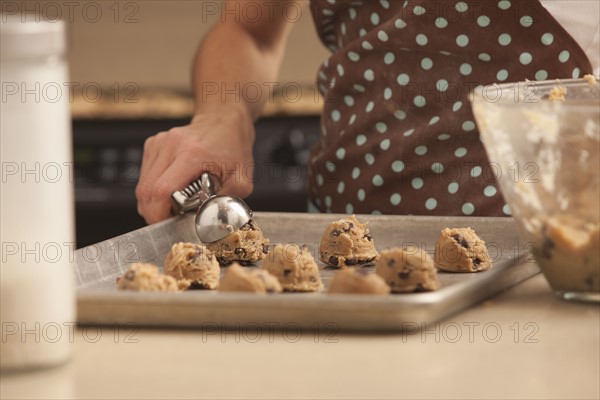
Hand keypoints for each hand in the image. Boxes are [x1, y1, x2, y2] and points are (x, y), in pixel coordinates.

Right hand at [135, 112, 254, 223]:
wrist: (224, 121)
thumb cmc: (234, 148)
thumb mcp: (242, 180)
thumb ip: (228, 202)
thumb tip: (212, 219)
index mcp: (193, 154)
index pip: (161, 190)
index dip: (159, 213)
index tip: (168, 224)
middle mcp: (171, 145)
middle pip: (146, 190)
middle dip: (155, 212)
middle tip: (172, 219)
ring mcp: (159, 143)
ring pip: (142, 185)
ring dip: (153, 201)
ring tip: (175, 203)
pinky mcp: (153, 145)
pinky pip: (145, 176)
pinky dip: (153, 189)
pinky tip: (171, 189)